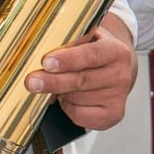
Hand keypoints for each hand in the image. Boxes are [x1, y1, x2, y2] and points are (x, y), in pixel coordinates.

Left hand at [29, 12, 137, 130]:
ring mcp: (119, 97)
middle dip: (53, 82)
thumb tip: (39, 51)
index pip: (91, 55)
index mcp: (117, 51)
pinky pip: (80, 115)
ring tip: (60, 84)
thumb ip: (71, 42)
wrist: (116, 70)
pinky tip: (69, 98)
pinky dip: (68, 108)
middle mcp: (122, 75)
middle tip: (32, 82)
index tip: (46, 62)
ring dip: (60, 93)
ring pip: (77, 98)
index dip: (68, 60)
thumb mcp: (87, 39)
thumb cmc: (94, 53)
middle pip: (82, 80)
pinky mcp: (114, 115)